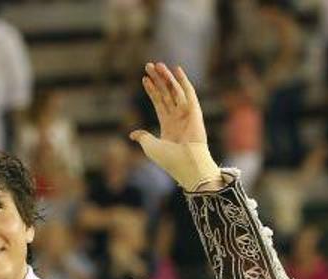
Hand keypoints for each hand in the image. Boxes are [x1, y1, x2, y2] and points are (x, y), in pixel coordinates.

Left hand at [130, 63, 219, 191]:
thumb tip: (132, 133)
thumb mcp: (150, 147)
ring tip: (158, 65)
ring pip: (175, 90)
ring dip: (166, 77)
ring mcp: (186, 114)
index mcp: (168, 126)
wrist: (187, 164)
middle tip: (149, 65)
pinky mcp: (195, 112)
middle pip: (166, 93)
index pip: (159, 103)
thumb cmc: (170, 159)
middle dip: (158, 79)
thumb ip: (143, 136)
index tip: (144, 79)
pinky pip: (189, 93)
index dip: (152, 90)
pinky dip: (183, 81)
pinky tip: (176, 70)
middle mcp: (178, 118)